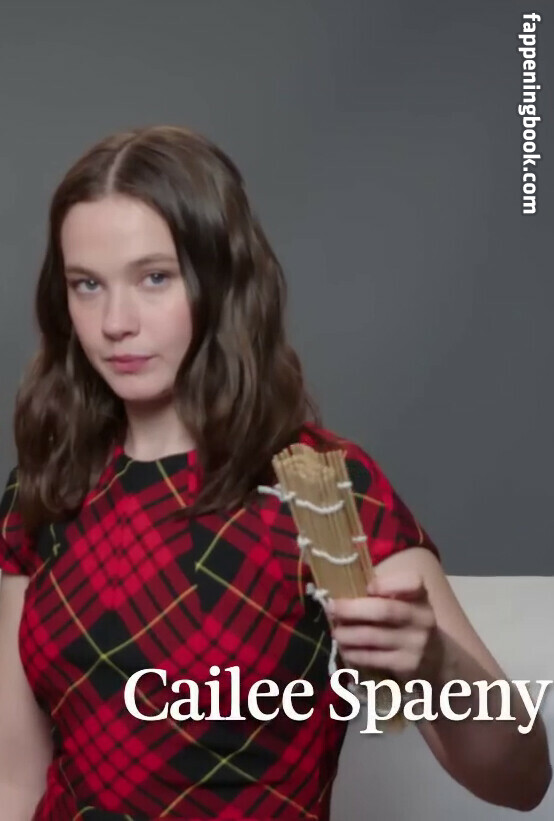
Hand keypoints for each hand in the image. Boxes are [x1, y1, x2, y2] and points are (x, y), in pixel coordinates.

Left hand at [326, 571, 444, 684]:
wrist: (439, 660)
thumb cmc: (411, 623)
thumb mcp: (408, 603)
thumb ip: (385, 594)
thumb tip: (344, 591)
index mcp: (421, 596)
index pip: (413, 583)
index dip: (387, 584)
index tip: (367, 588)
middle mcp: (423, 618)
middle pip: (384, 611)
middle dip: (353, 609)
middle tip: (331, 608)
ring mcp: (416, 643)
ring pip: (374, 636)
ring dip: (348, 634)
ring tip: (335, 632)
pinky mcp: (408, 665)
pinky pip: (374, 658)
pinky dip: (355, 653)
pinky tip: (345, 650)